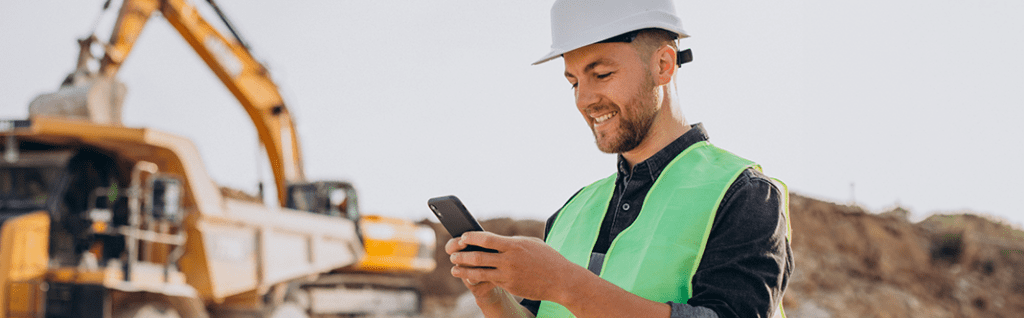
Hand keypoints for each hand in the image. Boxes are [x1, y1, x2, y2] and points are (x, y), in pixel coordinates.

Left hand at [446, 231, 589, 302]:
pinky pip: (490, 281)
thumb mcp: (530, 243)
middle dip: (462, 255)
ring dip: (464, 270)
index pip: (486, 239)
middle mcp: (509, 260)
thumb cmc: (547, 258)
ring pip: (480, 272)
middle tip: (452, 254)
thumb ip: (511, 242)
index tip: (462, 237)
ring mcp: (508, 275)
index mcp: (514, 245)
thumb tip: (494, 241)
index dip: (471, 237)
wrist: (561, 280)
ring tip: (454, 269)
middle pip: (478, 256)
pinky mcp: (510, 286)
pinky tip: (470, 277)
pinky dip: (478, 278)